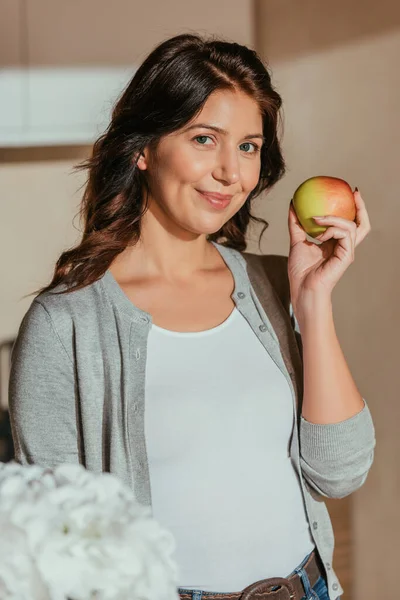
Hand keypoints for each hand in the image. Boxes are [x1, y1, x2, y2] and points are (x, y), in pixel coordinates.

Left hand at [287, 188, 370, 312]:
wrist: (302, 288)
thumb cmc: (300, 270)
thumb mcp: (296, 241)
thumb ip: (296, 224)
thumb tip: (292, 204)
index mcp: (335, 243)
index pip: (348, 223)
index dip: (351, 208)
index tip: (346, 192)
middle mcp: (344, 246)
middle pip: (361, 224)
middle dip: (361, 207)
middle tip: (354, 192)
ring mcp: (347, 251)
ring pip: (351, 226)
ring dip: (334, 219)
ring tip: (317, 219)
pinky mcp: (346, 256)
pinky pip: (345, 235)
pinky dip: (332, 230)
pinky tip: (320, 234)